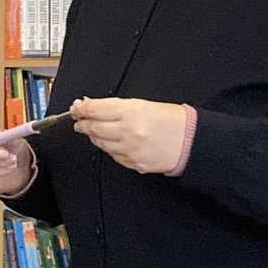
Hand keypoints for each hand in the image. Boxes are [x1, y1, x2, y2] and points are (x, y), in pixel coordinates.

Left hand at [70, 97, 187, 174]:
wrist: (191, 142)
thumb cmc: (172, 120)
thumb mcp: (144, 104)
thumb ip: (116, 106)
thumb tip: (91, 105)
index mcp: (132, 112)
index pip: (95, 109)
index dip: (81, 109)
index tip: (75, 108)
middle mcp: (129, 131)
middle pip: (93, 127)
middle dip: (82, 123)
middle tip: (78, 120)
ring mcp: (130, 149)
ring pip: (100, 143)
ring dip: (93, 136)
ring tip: (92, 130)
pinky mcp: (133, 163)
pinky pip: (112, 155)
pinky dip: (108, 148)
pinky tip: (110, 142)